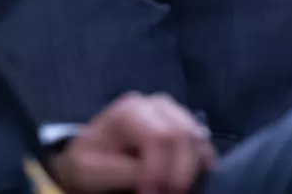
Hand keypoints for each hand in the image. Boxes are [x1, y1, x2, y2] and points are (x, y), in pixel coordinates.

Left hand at [49, 93, 215, 193]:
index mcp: (130, 111)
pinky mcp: (186, 126)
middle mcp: (156, 105)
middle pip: (183, 135)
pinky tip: (183, 182)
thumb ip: (125, 171)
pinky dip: (199, 166)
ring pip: (198, 138)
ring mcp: (175, 113)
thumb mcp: (92, 171)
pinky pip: (204, 144)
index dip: (160, 170)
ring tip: (172, 190)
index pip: (160, 136)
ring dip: (190, 170)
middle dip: (178, 172)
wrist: (90, 156)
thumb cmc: (87, 163)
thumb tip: (155, 180)